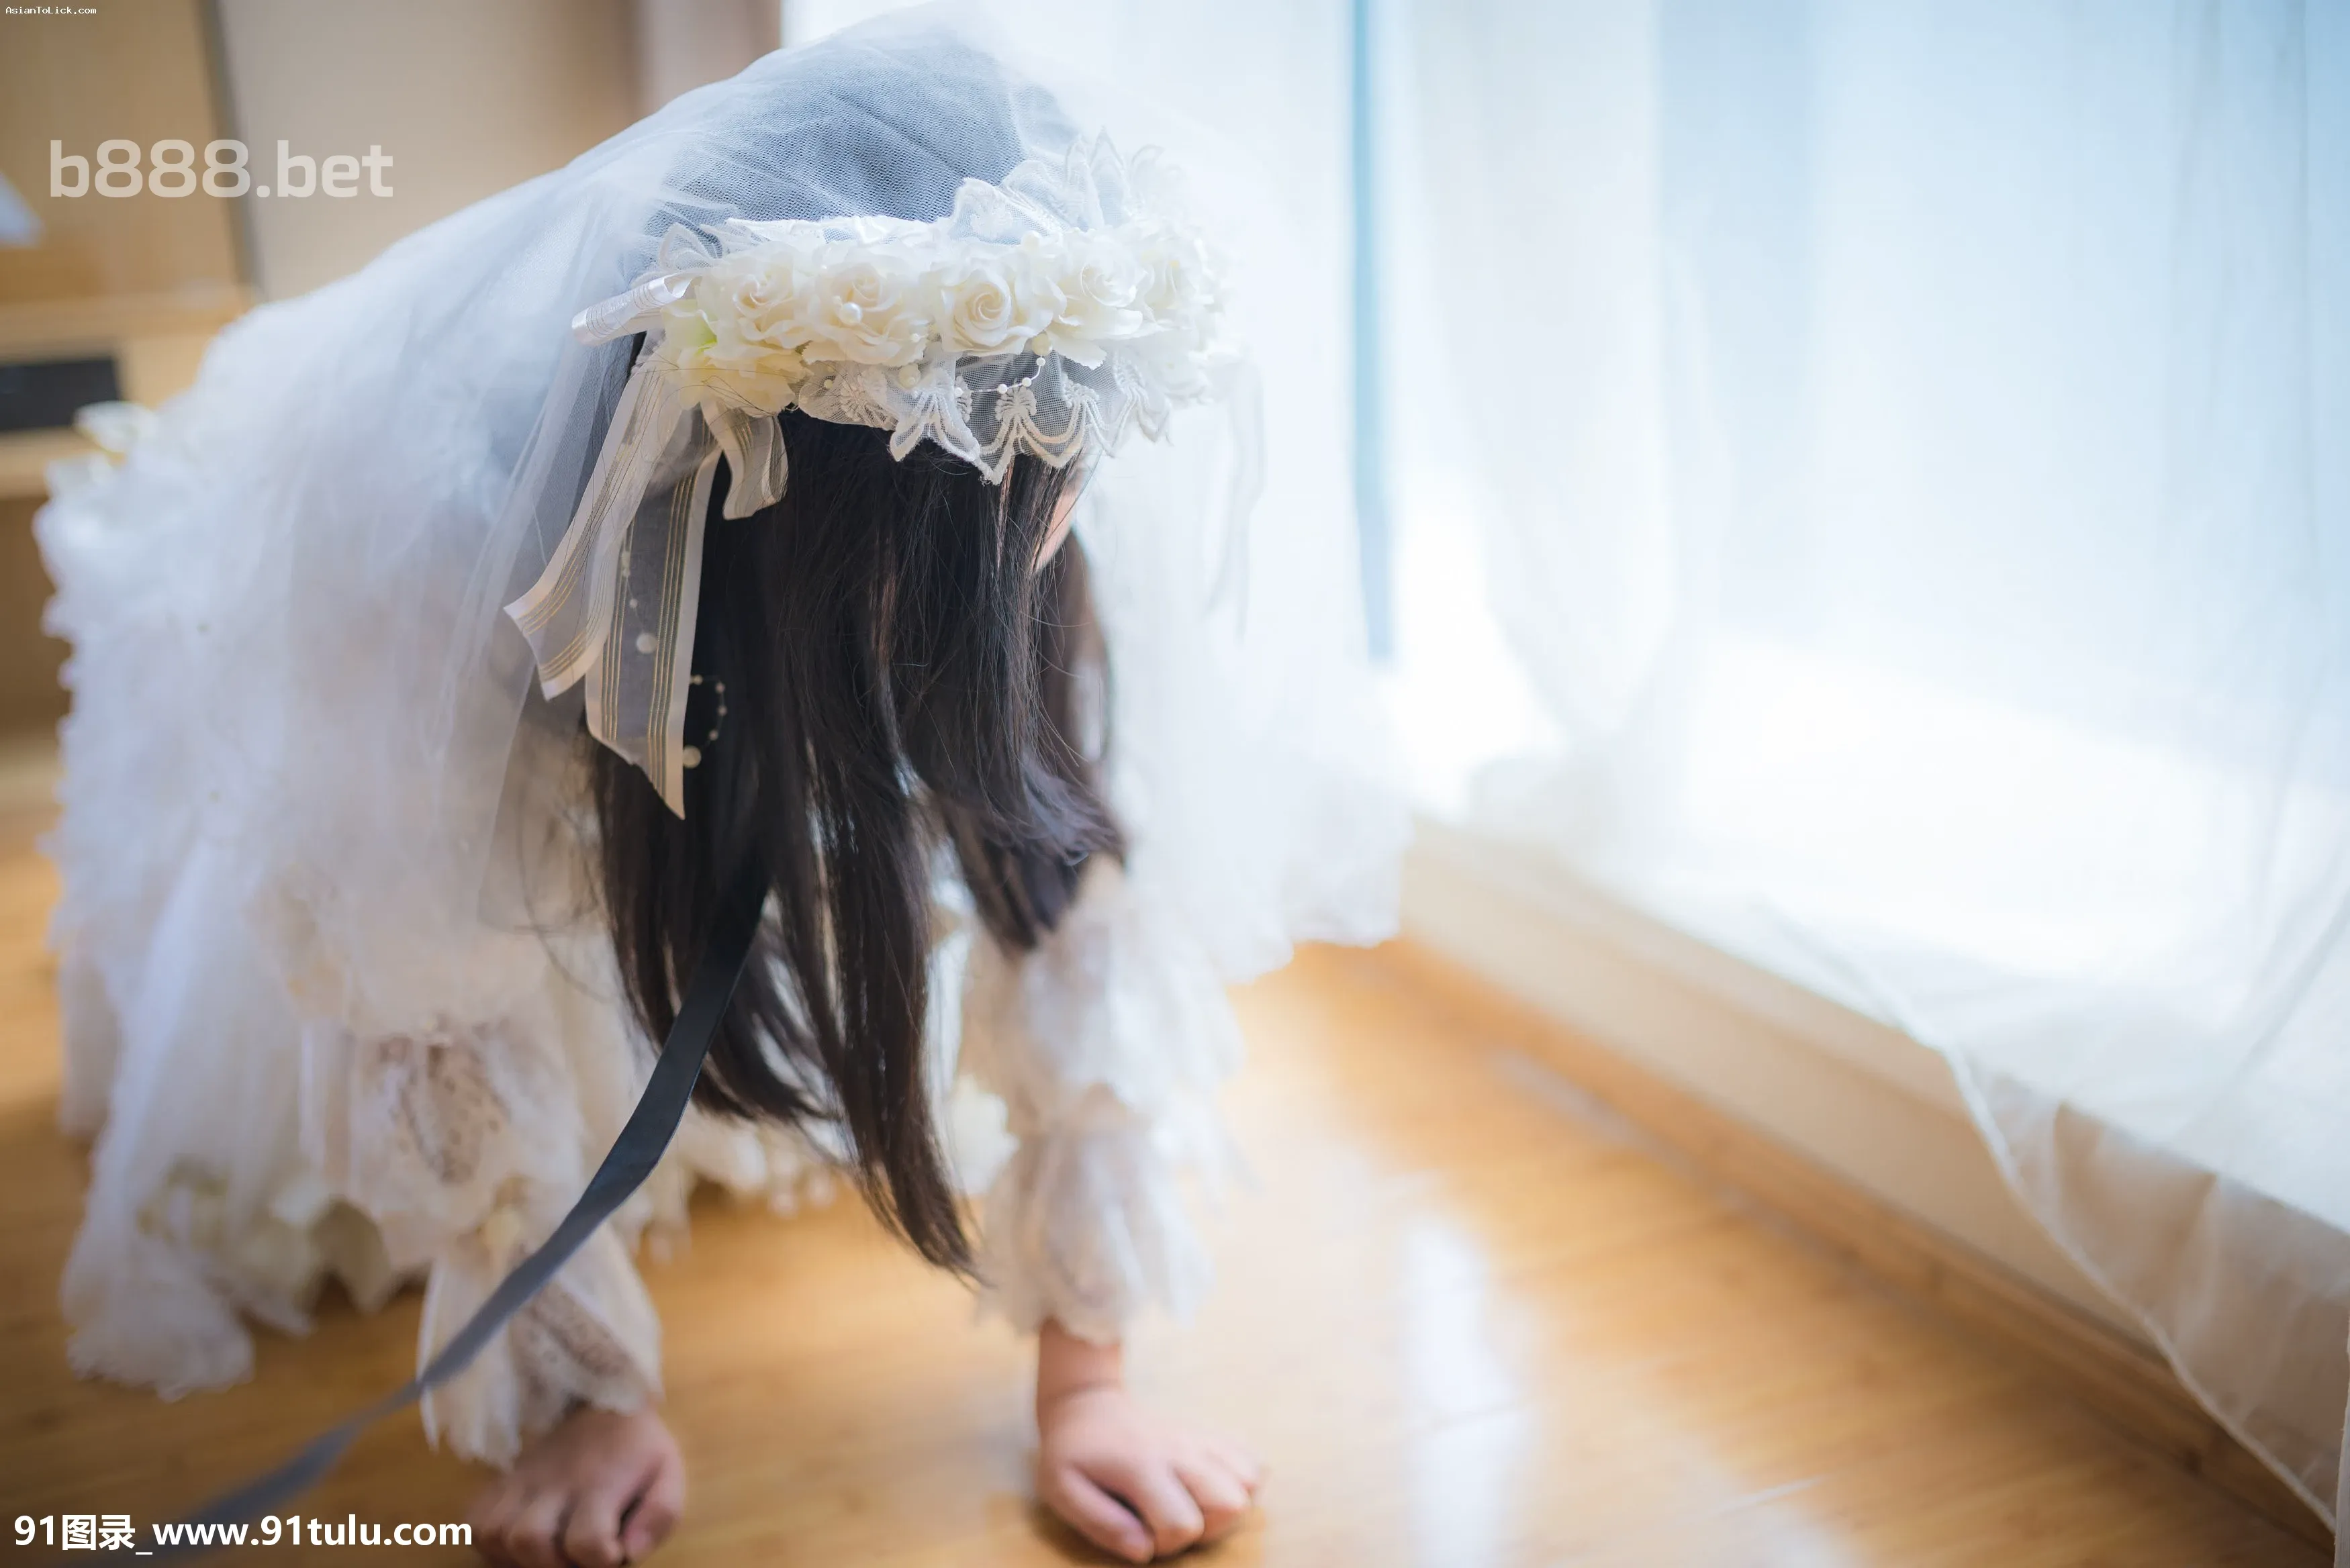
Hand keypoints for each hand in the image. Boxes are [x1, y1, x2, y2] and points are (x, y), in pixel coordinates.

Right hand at [469, 1404, 684, 1566]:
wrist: (603, 1397)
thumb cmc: (638, 1448)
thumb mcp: (667, 1475)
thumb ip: (659, 1517)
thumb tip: (630, 1554)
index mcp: (600, 1483)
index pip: (588, 1540)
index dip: (601, 1559)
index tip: (613, 1551)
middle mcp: (553, 1483)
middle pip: (529, 1540)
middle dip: (551, 1564)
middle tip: (574, 1557)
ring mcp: (521, 1481)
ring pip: (494, 1534)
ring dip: (517, 1557)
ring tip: (547, 1552)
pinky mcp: (501, 1481)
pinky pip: (474, 1522)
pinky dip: (489, 1543)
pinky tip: (517, 1545)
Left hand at [1034, 1323, 1262, 1562]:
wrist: (1086, 1403)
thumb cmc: (1071, 1454)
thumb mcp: (1063, 1491)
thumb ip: (1101, 1524)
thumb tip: (1144, 1551)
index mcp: (1142, 1465)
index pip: (1183, 1524)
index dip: (1165, 1545)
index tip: (1139, 1533)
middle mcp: (1180, 1449)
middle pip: (1231, 1503)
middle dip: (1206, 1529)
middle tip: (1168, 1520)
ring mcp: (1200, 1438)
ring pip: (1250, 1481)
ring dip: (1226, 1507)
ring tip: (1191, 1506)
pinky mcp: (1211, 1435)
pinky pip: (1252, 1461)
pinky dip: (1242, 1482)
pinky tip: (1210, 1488)